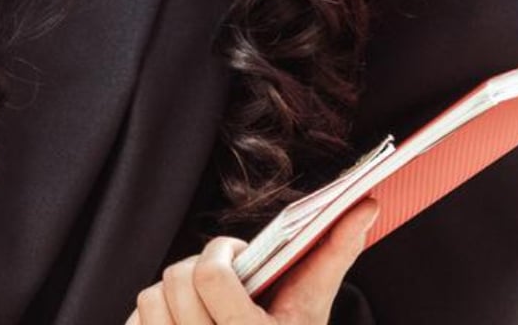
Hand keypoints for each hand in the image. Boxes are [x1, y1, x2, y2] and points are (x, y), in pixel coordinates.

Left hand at [132, 201, 376, 324]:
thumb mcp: (312, 311)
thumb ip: (335, 255)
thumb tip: (366, 205)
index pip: (210, 275)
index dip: (221, 250)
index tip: (238, 252)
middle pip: (175, 282)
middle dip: (197, 267)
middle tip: (222, 276)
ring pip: (150, 300)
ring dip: (172, 291)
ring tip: (201, 300)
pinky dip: (154, 317)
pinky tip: (184, 322)